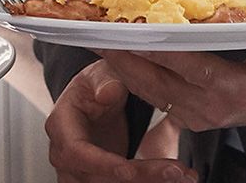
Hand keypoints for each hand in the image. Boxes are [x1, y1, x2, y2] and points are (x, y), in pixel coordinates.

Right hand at [46, 60, 196, 182]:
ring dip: (148, 182)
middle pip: (97, 177)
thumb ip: (104, 81)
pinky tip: (177, 178)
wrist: (98, 98)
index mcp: (61, 125)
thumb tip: (106, 93)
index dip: (103, 165)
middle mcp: (66, 154)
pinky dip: (149, 181)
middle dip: (139, 177)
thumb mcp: (100, 73)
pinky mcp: (99, 179)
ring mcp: (80, 171)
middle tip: (175, 172)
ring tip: (183, 176)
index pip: (76, 152)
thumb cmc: (95, 85)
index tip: (130, 171)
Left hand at [97, 38, 245, 133]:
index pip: (185, 65)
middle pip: (155, 79)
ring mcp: (198, 115)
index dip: (153, 46)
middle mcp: (210, 108)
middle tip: (93, 29)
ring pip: (148, 90)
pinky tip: (118, 54)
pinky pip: (153, 95)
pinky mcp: (191, 115)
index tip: (126, 27)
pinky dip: (133, 74)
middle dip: (122, 54)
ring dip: (121, 64)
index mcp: (235, 92)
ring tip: (96, 37)